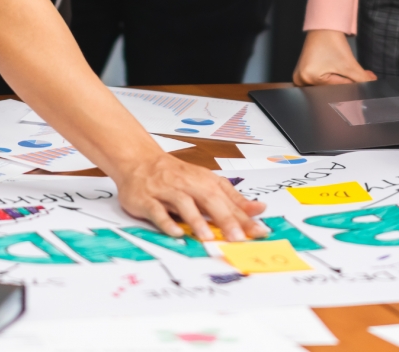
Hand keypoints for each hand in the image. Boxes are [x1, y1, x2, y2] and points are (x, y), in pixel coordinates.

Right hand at [113, 154, 267, 241]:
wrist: (140, 160)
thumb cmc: (175, 175)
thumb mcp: (207, 183)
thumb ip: (233, 199)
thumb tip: (258, 209)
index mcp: (204, 181)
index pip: (229, 201)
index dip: (244, 217)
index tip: (259, 231)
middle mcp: (187, 185)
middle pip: (209, 200)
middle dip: (225, 219)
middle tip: (237, 237)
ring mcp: (167, 191)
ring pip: (184, 204)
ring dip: (196, 220)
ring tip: (208, 236)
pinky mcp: (147, 199)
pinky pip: (157, 211)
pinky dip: (166, 222)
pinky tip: (176, 232)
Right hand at [294, 29, 377, 85]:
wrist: (324, 26)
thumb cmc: (331, 40)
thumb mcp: (348, 63)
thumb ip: (361, 78)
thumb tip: (370, 86)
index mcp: (308, 78)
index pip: (335, 89)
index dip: (352, 86)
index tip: (366, 84)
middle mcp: (300, 79)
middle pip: (331, 88)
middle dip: (348, 83)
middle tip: (362, 77)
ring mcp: (300, 76)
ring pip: (328, 85)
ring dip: (342, 81)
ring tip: (353, 73)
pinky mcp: (304, 72)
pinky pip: (322, 81)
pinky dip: (334, 78)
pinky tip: (342, 72)